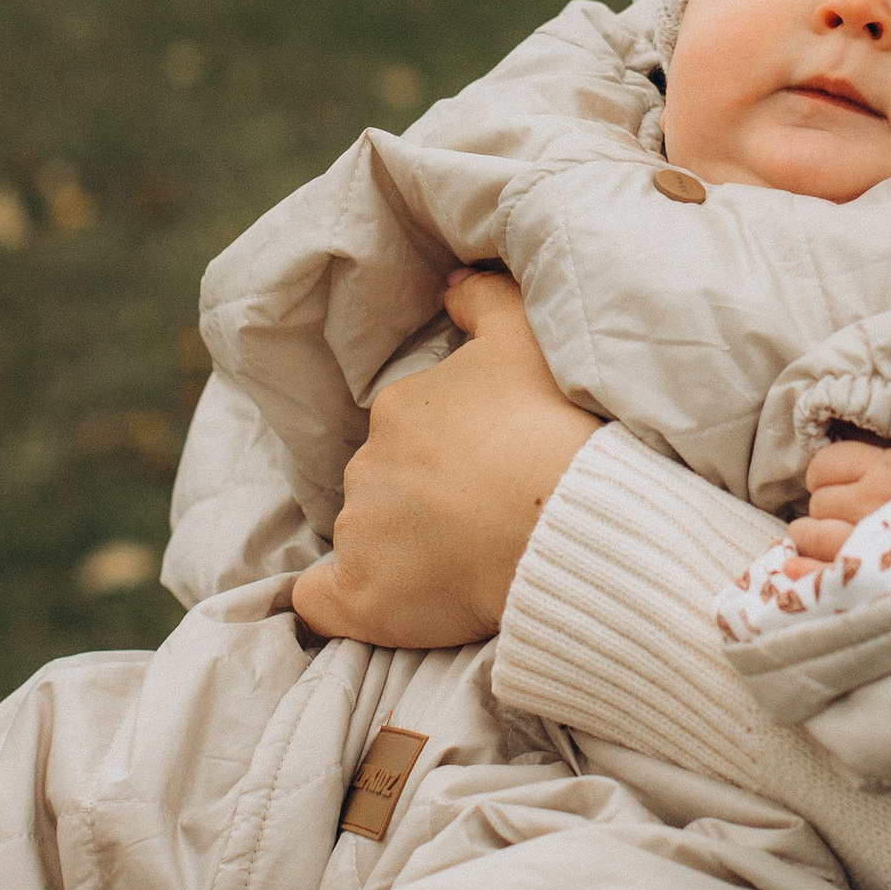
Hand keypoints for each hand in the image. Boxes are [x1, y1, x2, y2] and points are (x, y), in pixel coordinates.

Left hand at [291, 268, 599, 649]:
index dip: (449, 454)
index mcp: (402, 406)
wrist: (568, 513)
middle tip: (484, 520)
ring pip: (366, 538)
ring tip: (465, 569)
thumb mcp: (525, 336)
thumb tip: (449, 283)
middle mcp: (368, 464)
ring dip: (400, 551)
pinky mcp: (363, 598)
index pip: (410, 431)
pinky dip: (334, 605)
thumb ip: (483, 300)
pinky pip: (322, 603)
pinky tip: (368, 606)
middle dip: (422, 500)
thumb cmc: (553, 423)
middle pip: (386, 483)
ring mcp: (361, 532)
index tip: (490, 471)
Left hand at [782, 436, 890, 573]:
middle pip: (819, 501)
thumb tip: (823, 451)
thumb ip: (876, 453)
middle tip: (845, 513)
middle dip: (825, 507)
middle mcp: (881, 501)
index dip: (825, 475)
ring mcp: (874, 540)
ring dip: (812, 536)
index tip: (838, 482)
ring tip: (833, 536)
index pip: (824, 465)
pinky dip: (803, 569)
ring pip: (812, 533)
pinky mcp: (871, 575)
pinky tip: (796, 566)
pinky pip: (818, 572)